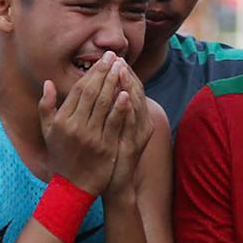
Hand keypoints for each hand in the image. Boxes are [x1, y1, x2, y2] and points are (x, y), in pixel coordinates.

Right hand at [39, 51, 128, 196]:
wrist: (73, 187)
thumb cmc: (61, 157)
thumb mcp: (48, 132)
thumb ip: (46, 107)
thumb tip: (48, 83)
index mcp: (62, 121)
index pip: (79, 90)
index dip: (92, 72)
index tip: (103, 59)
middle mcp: (75, 127)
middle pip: (93, 93)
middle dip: (105, 72)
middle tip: (114, 56)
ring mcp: (91, 137)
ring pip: (104, 104)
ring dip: (114, 83)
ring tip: (122, 67)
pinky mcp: (105, 147)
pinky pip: (114, 123)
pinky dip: (121, 107)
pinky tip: (127, 92)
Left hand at [104, 58, 153, 198]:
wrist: (115, 184)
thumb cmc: (109, 157)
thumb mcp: (110, 131)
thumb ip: (108, 110)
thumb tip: (101, 89)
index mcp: (133, 117)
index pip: (129, 88)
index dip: (122, 73)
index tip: (112, 58)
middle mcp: (140, 123)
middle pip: (135, 92)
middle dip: (125, 74)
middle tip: (116, 58)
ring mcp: (139, 134)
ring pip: (136, 105)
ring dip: (129, 86)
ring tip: (121, 70)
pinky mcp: (135, 145)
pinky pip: (132, 124)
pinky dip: (128, 109)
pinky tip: (124, 96)